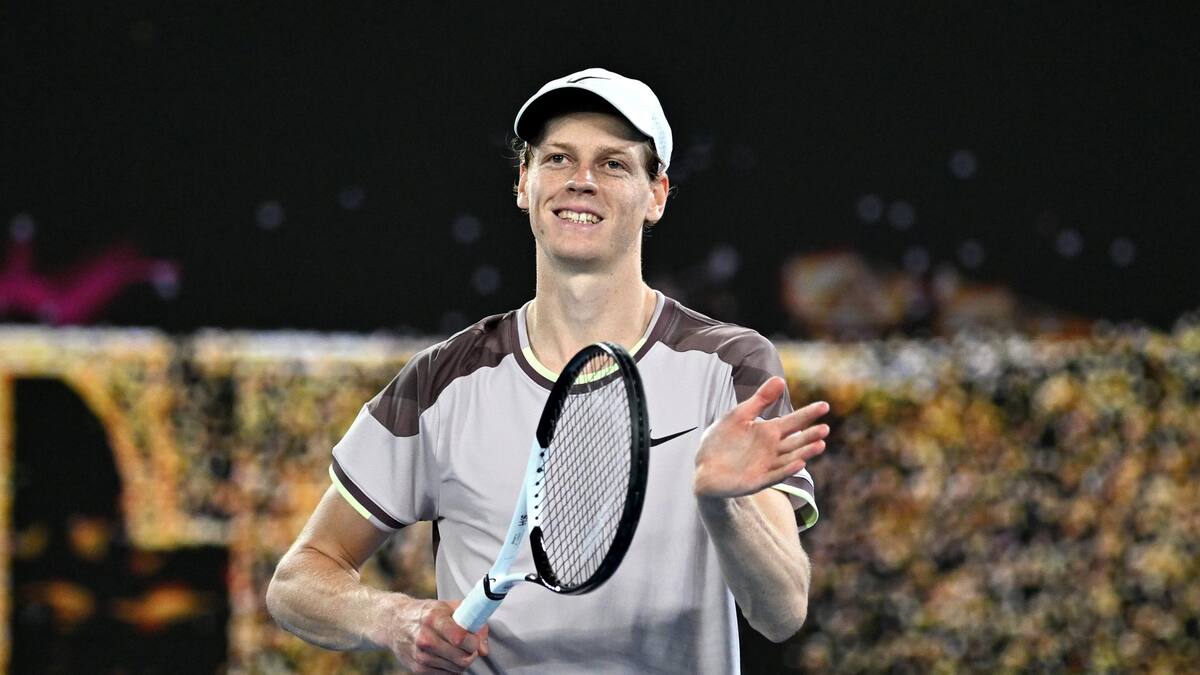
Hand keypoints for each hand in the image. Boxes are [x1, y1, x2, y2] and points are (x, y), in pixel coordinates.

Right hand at [378, 597, 489, 672]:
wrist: (394, 623)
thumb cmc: (425, 613)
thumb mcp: (448, 607)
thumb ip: (472, 622)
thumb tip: (484, 648)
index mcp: (433, 619)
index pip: (460, 638)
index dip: (474, 642)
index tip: (475, 639)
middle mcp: (425, 639)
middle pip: (461, 658)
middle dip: (472, 654)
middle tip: (471, 646)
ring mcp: (420, 656)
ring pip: (456, 669)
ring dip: (463, 661)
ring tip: (459, 649)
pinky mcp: (418, 668)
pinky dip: (452, 668)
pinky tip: (448, 656)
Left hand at [693, 376, 828, 498]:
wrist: (703, 466)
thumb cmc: (722, 440)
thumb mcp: (740, 415)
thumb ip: (760, 400)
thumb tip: (780, 379)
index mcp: (769, 432)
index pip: (793, 421)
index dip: (808, 414)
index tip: (824, 405)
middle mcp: (772, 449)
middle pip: (796, 442)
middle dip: (810, 435)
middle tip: (824, 428)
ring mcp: (766, 466)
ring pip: (790, 458)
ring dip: (804, 452)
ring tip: (820, 444)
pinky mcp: (757, 480)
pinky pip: (775, 475)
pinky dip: (787, 470)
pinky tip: (800, 463)